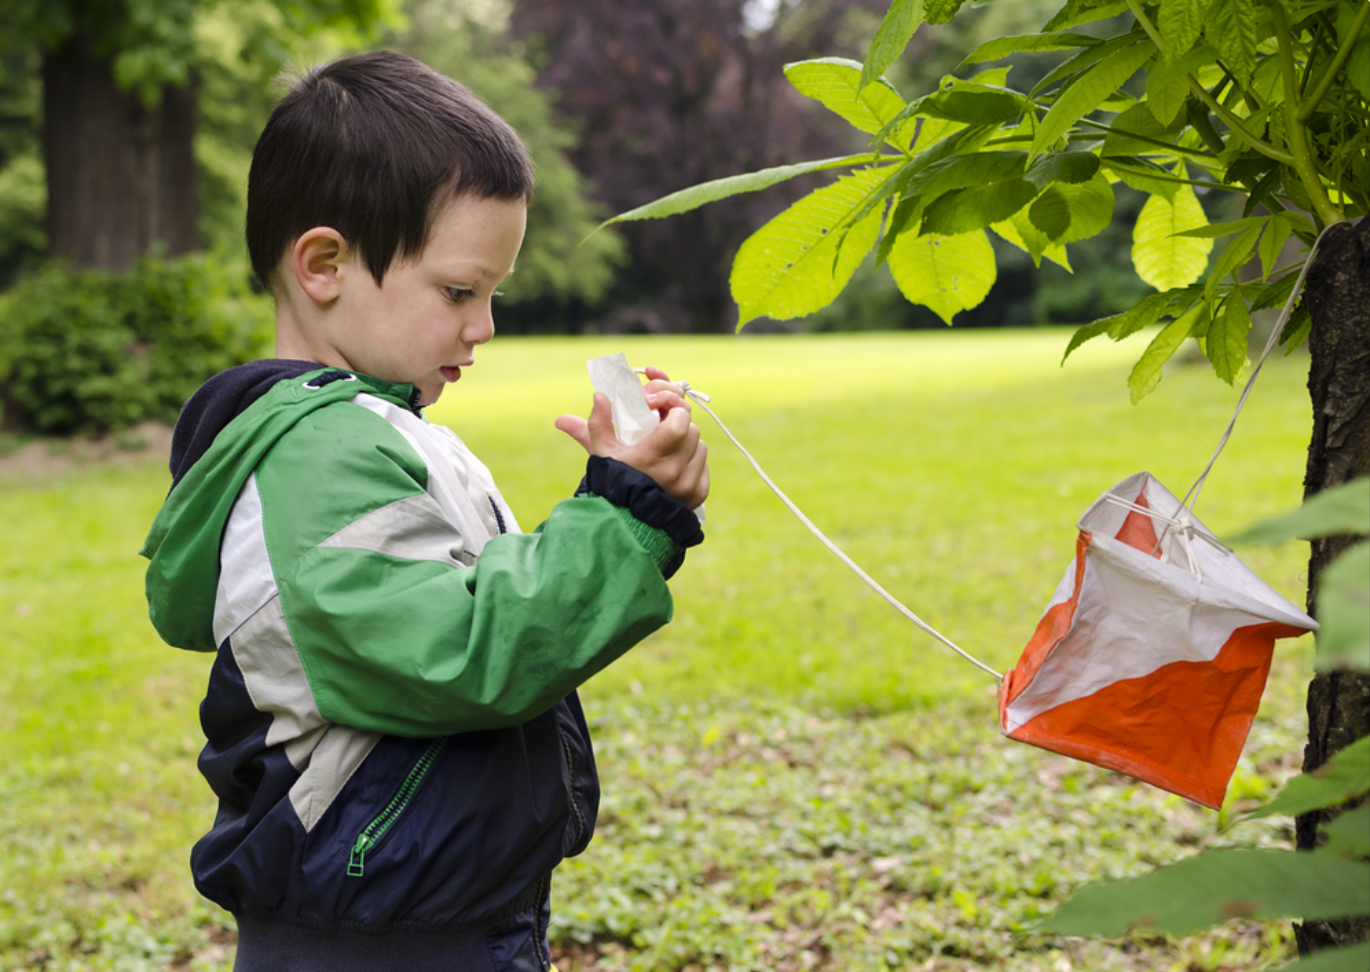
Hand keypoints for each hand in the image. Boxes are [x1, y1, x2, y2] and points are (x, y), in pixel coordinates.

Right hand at [555, 366, 708, 507]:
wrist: (626, 521)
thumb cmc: (612, 482)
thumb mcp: (601, 453)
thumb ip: (598, 423)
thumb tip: (599, 395)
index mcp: (650, 458)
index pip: (679, 423)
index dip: (675, 410)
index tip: (662, 410)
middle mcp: (673, 472)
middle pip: (691, 430)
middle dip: (679, 423)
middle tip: (664, 425)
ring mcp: (688, 485)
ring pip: (700, 446)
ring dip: (687, 441)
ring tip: (669, 446)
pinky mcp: (699, 494)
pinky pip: (703, 466)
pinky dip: (693, 461)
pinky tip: (677, 464)